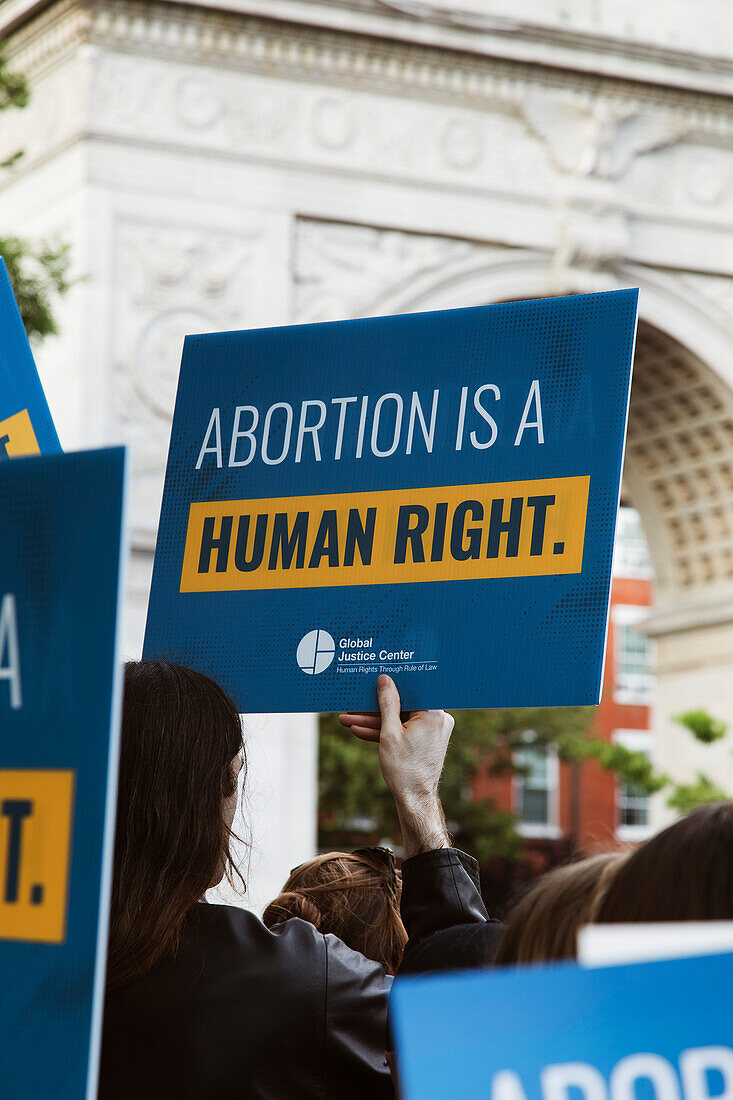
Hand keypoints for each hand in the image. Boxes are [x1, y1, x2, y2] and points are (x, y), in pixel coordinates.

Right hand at [339, 675, 453, 856]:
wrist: (414, 800)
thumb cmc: (404, 769)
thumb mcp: (389, 733)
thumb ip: (387, 703)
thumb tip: (385, 680)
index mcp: (433, 713)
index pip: (410, 690)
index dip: (389, 685)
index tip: (373, 681)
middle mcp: (438, 718)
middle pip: (402, 706)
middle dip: (374, 709)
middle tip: (352, 706)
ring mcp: (432, 730)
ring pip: (399, 719)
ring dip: (374, 721)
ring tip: (348, 720)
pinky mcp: (425, 740)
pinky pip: (403, 730)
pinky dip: (385, 731)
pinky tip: (361, 730)